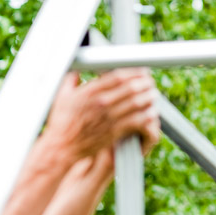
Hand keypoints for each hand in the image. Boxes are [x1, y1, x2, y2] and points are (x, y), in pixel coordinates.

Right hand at [44, 69, 159, 160]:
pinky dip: (145, 116)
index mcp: (90, 92)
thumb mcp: (62, 96)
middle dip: (144, 83)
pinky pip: (135, 122)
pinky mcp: (113, 132)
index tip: (141, 71)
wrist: (63, 146)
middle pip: (130, 88)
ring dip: (147, 98)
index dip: (133, 72)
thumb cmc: (62, 121)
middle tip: (150, 82)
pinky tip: (151, 113)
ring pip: (135, 104)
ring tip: (154, 95)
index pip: (117, 76)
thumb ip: (71, 79)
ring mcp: (108, 118)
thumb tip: (77, 65)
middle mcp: (101, 103)